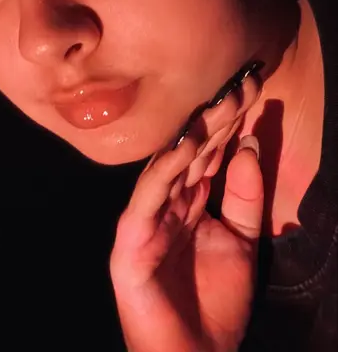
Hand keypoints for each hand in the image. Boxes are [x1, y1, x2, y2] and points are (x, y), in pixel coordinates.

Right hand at [110, 81, 262, 351]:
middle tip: (240, 82)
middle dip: (216, 117)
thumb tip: (249, 144)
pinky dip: (164, 172)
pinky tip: (182, 146)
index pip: (211, 150)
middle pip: (192, 151)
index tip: (253, 85)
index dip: (231, 120)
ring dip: (193, 135)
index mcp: (191, 199)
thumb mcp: (243, 241)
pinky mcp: (131, 240)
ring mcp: (147, 217)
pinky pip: (148, 200)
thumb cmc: (214, 303)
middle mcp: (167, 200)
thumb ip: (246, 196)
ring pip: (170, 166)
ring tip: (216, 103)